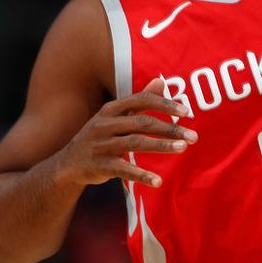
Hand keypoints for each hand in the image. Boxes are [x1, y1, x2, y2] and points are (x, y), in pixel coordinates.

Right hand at [57, 77, 196, 188]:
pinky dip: (141, 175)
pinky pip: (124, 170)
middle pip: (142, 123)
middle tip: (193, 136)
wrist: (67, 164)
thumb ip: (138, 101)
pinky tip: (158, 181)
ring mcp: (101, 145)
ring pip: (135, 143)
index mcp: (110, 110)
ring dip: (161, 146)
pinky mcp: (99, 166)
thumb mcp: (114, 117)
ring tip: (182, 148)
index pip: (141, 100)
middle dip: (169, 128)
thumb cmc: (99, 137)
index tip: (187, 112)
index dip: (164, 104)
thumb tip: (161, 81)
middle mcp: (104, 124)